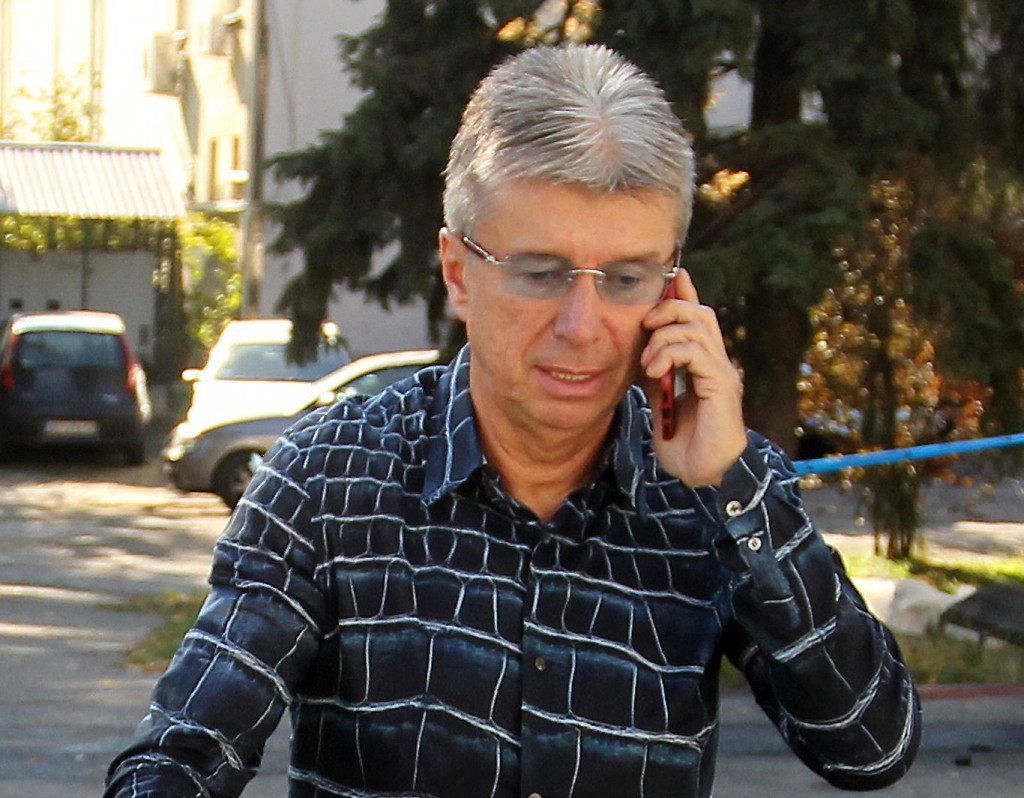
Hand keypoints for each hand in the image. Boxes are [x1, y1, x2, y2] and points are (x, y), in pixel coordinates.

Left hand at [639, 270, 746, 485]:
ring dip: (664, 337)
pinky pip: (696, 352)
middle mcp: (716, 362)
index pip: (697, 316)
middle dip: (669, 308)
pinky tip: (655, 372)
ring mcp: (721, 372)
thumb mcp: (661, 400)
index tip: (671, 273)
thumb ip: (656, 374)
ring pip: (697, 326)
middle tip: (645, 326)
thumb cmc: (684, 442)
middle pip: (699, 312)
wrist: (700, 474)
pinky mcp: (721, 386)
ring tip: (648, 361)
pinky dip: (670, 355)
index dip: (685, 292)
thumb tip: (640, 350)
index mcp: (703, 363)